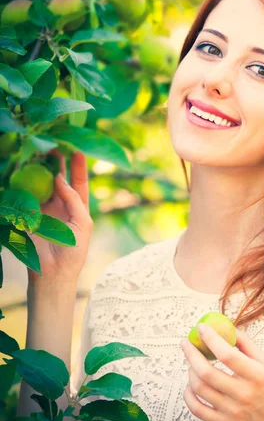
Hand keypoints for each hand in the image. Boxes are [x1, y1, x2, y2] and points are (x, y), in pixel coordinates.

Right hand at [26, 149, 93, 286]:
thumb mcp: (83, 223)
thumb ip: (74, 199)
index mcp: (77, 208)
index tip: (78, 150)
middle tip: (54, 147)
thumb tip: (60, 178)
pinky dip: (25, 184)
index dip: (79, 167)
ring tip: (39, 153)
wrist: (54, 272)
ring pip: (42, 185)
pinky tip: (24, 171)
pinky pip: (27, 196)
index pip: (79, 183)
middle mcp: (60, 206)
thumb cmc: (74, 250)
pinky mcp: (29, 215)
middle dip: (57, 164)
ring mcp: (44, 210)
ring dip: (40, 170)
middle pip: (58, 180)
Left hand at [180, 323, 263, 420]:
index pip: (227, 354)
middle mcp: (243, 394)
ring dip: (190, 371)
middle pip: (207, 372)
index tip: (201, 327)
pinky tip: (190, 385)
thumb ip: (246, 344)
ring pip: (199, 389)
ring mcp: (233, 412)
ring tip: (191, 362)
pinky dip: (189, 395)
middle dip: (191, 354)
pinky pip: (198, 410)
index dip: (211, 338)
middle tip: (186, 343)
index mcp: (256, 375)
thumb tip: (226, 327)